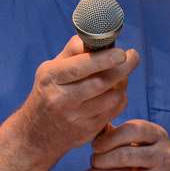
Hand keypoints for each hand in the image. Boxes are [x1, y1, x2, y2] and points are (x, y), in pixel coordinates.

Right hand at [22, 35, 139, 156]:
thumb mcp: (50, 70)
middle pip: (100, 82)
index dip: (104, 59)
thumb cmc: (48, 92)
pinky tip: (115, 92)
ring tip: (120, 76)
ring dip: (122, 83)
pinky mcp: (88, 130)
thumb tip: (97, 37)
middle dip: (122, 68)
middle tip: (133, 57)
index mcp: (50, 78)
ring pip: (112, 97)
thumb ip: (73, 52)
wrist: (36, 133)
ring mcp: (75, 117)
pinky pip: (114, 110)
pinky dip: (120, 98)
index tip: (121, 52)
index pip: (79, 67)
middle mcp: (61, 99)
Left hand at [85, 119, 169, 170]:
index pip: (131, 130)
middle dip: (100, 159)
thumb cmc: (157, 160)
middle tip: (93, 161)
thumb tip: (96, 128)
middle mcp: (161, 155)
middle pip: (123, 155)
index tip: (96, 146)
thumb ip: (123, 134)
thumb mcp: (148, 142)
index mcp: (158, 136)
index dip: (109, 138)